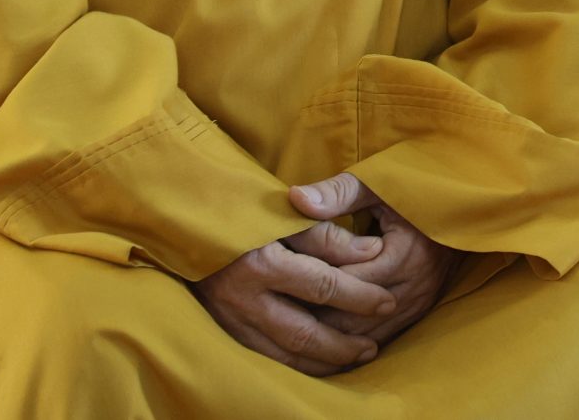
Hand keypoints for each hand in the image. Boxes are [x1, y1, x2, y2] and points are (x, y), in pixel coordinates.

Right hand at [191, 232, 397, 375]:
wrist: (190, 226)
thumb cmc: (246, 213)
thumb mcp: (287, 214)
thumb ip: (328, 233)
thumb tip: (373, 250)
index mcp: (262, 261)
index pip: (322, 286)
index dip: (360, 296)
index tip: (388, 301)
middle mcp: (244, 297)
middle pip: (304, 331)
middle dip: (344, 343)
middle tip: (374, 346)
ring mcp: (231, 320)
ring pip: (285, 355)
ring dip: (324, 361)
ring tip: (356, 356)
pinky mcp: (225, 332)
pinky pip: (267, 359)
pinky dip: (298, 365)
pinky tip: (321, 363)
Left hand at [286, 173, 465, 347]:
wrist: (464, 205)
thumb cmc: (416, 188)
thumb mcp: (378, 182)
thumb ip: (338, 193)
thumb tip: (294, 198)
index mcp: (404, 252)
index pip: (347, 281)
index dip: (310, 285)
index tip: (276, 284)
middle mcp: (415, 284)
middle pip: (353, 317)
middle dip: (314, 319)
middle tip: (274, 317)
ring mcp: (420, 302)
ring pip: (366, 336)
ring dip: (331, 338)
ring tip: (292, 333)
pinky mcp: (420, 311)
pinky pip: (381, 338)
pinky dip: (352, 343)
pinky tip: (323, 343)